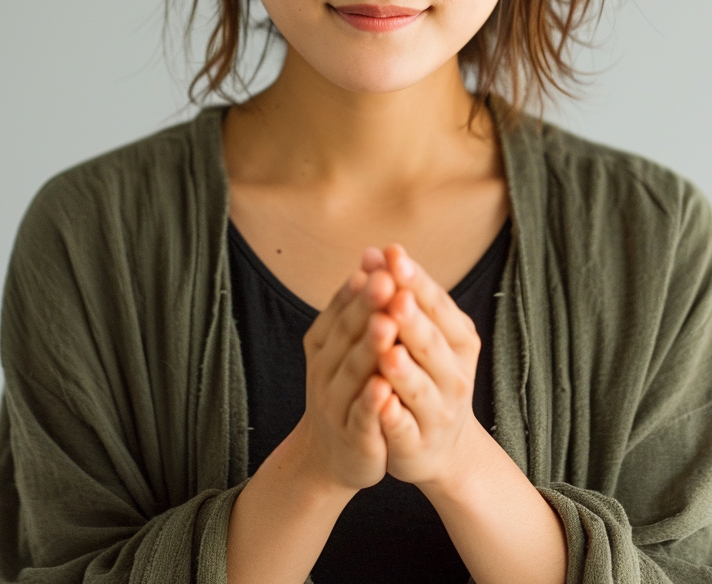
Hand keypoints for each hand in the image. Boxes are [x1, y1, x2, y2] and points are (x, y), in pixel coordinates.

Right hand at [297, 255, 400, 491]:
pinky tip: (384, 386)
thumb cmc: (348, 389)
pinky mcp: (353, 436)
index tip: (379, 260)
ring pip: (354, 372)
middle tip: (385, 280)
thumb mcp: (347, 345)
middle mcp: (324, 370)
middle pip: (347, 334)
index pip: (341, 309)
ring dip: (369, 348)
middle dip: (367, 307)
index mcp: (324, 343)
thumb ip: (358, 305)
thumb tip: (373, 253)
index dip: (360, 287)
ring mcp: (335, 404)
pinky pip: (362, 416)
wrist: (333, 457)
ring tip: (387, 324)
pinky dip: (372, 401)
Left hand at [374, 245, 482, 486]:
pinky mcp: (417, 443)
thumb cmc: (426, 372)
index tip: (394, 255)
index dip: (416, 280)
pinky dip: (394, 417)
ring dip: (404, 370)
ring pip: (419, 388)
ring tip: (387, 352)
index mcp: (459, 340)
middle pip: (431, 344)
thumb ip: (401, 293)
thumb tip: (375, 250)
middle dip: (412, 321)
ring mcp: (438, 413)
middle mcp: (454, 375)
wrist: (439, 443)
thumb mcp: (421, 331)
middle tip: (395, 297)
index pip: (438, 305)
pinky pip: (404, 429)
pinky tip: (380, 403)